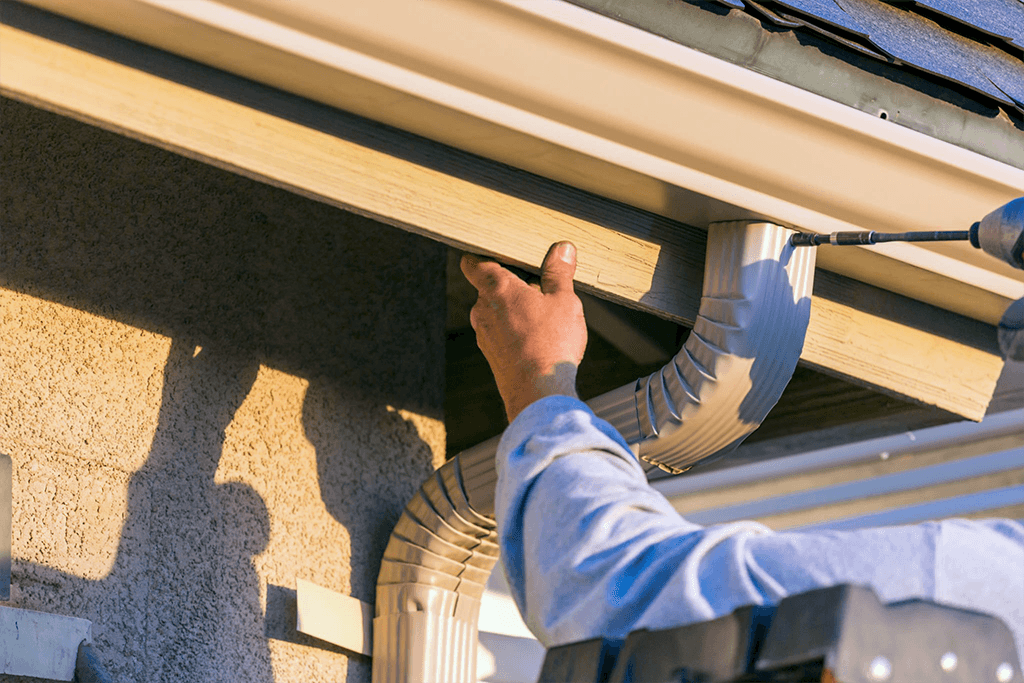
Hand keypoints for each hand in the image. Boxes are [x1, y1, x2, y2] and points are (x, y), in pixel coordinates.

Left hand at [461, 242, 586, 421]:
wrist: (538, 393)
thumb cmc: (551, 343)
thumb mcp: (563, 300)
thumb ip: (559, 272)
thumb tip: (563, 248)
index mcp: (497, 288)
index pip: (473, 262)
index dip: (483, 254)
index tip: (500, 253)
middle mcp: (482, 309)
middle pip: (490, 286)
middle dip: (512, 284)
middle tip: (540, 285)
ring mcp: (484, 334)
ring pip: (496, 311)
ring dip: (515, 308)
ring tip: (544, 314)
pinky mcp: (491, 354)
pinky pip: (500, 332)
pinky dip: (515, 329)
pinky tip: (538, 338)